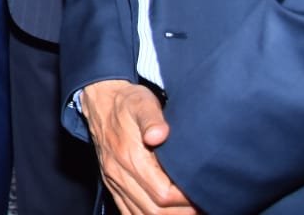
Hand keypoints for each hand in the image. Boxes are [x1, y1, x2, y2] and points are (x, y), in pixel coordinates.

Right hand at [81, 80, 196, 214]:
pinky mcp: (111, 183)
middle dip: (182, 213)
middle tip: (203, 206)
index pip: (162, 194)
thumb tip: (159, 135)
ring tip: (189, 210)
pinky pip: (128, 212)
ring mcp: (113, 181)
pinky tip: (166, 213)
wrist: (100, 99)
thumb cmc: (127, 102)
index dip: (185, 200)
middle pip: (155, 211)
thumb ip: (152, 118)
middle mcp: (119, 174)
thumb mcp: (142, 102)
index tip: (202, 192)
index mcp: (128, 157)